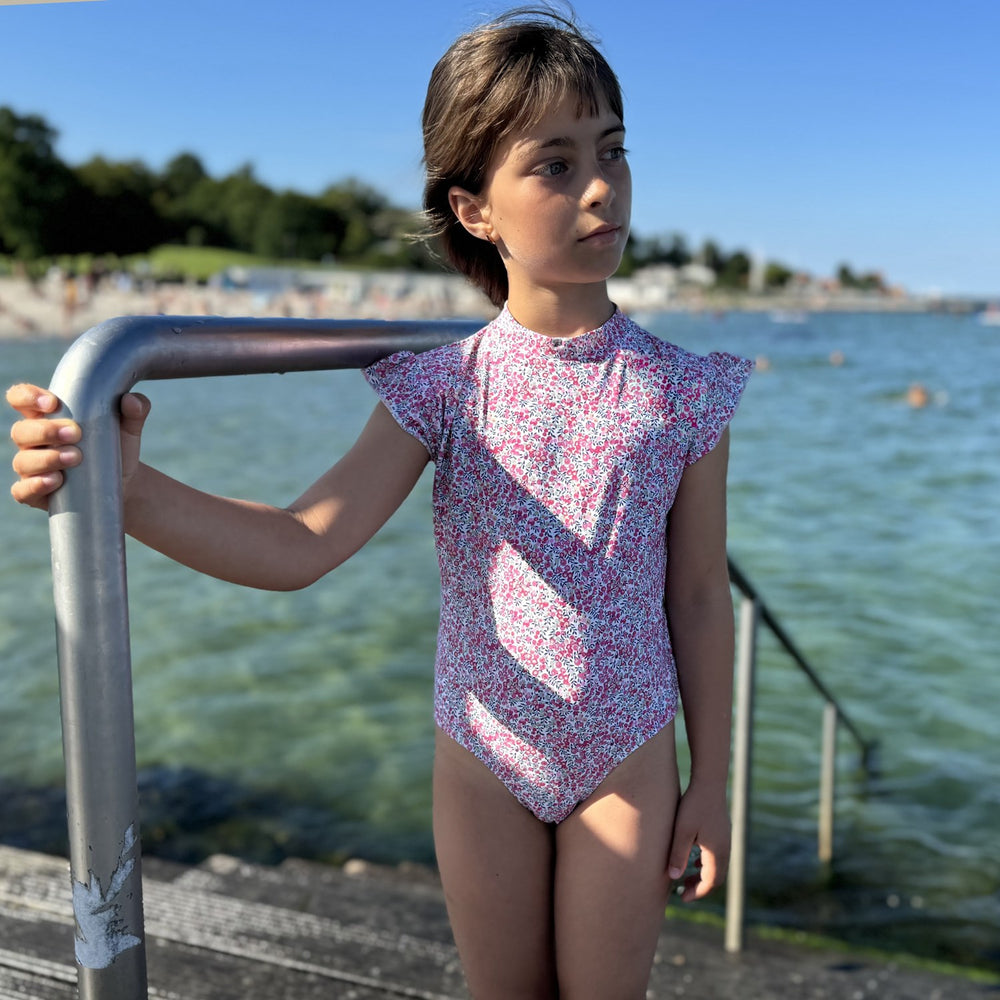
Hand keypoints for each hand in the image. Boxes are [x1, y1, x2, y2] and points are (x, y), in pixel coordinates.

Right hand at [8, 383, 150, 509]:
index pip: (22, 398)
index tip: (52, 403)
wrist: (123, 483)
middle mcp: (33, 441)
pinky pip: (22, 490)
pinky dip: (35, 485)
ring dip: (47, 458)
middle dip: (46, 431)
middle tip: (76, 434)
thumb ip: (134, 409)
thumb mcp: (128, 428)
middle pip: (22, 431)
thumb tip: (131, 400)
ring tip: (75, 458)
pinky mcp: (34, 492)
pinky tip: (56, 481)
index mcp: (47, 417)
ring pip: (23, 460)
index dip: (28, 397)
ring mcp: (31, 467)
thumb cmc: (115, 448)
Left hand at [666, 779, 730, 901]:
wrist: (709, 782)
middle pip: (717, 878)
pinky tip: (694, 861)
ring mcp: (726, 840)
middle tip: (683, 891)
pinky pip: (718, 856)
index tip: (682, 897)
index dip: (697, 893)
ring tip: (686, 879)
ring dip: (704, 876)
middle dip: (701, 887)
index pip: (710, 882)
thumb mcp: (682, 831)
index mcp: (717, 852)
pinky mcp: (723, 832)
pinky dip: (707, 864)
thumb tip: (673, 878)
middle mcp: (726, 848)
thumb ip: (677, 855)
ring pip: (718, 867)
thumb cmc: (693, 806)